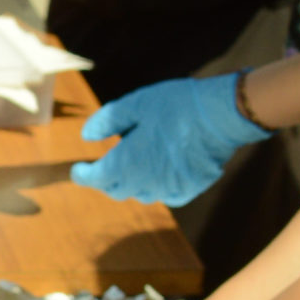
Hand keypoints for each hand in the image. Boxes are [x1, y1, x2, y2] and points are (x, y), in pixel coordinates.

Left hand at [70, 72, 266, 205]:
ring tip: (136, 163)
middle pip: (116, 190)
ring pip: (141, 194)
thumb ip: (106, 121)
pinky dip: (158, 186)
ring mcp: (167, 189)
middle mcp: (144, 183)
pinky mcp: (189, 189)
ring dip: (133, 183)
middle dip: (107, 179)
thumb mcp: (135, 104)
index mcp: (125, 164)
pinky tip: (161, 171)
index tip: (78, 169)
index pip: (95, 178)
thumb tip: (86, 136)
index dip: (83, 175)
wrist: (221, 115)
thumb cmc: (175, 106)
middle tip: (105, 165)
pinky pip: (166, 195)